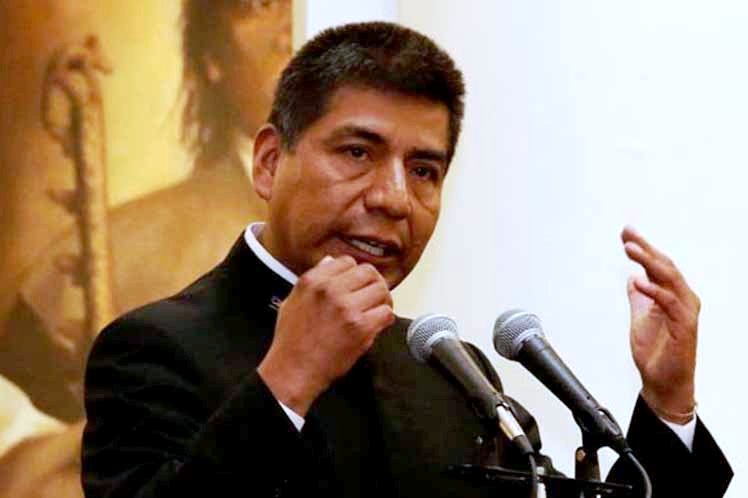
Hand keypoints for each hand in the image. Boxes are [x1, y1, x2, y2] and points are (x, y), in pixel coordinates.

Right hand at [257, 255, 394, 415]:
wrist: (294, 371)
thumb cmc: (292, 341)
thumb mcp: (292, 300)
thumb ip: (313, 279)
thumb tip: (330, 262)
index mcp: (313, 281)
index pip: (347, 262)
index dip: (354, 274)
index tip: (356, 285)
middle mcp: (330, 290)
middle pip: (368, 272)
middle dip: (373, 283)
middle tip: (373, 296)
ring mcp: (347, 308)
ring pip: (381, 290)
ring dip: (383, 300)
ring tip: (376, 310)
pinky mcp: (361, 328)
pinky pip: (386, 313)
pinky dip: (385, 318)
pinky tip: (377, 324)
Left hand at [622, 226, 698, 422]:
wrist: (662, 382)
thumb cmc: (656, 353)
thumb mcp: (640, 318)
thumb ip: (639, 298)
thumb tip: (632, 278)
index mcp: (672, 296)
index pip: (658, 266)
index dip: (644, 248)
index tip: (626, 233)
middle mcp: (683, 300)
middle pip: (665, 267)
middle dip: (646, 248)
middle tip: (627, 234)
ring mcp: (685, 312)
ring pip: (669, 279)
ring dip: (649, 262)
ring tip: (630, 249)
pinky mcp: (685, 327)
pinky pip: (670, 303)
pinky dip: (654, 290)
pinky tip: (638, 281)